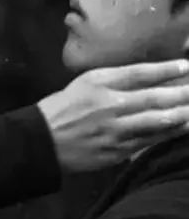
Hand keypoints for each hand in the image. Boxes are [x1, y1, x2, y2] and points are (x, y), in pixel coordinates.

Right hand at [38, 59, 188, 172]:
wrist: (43, 141)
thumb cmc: (65, 107)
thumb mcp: (87, 82)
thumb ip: (118, 78)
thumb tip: (152, 75)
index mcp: (100, 84)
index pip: (141, 73)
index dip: (167, 70)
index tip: (187, 67)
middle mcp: (110, 106)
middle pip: (154, 97)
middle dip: (182, 93)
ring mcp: (114, 131)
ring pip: (156, 121)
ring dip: (181, 114)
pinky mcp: (116, 151)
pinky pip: (148, 141)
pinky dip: (167, 134)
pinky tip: (181, 127)